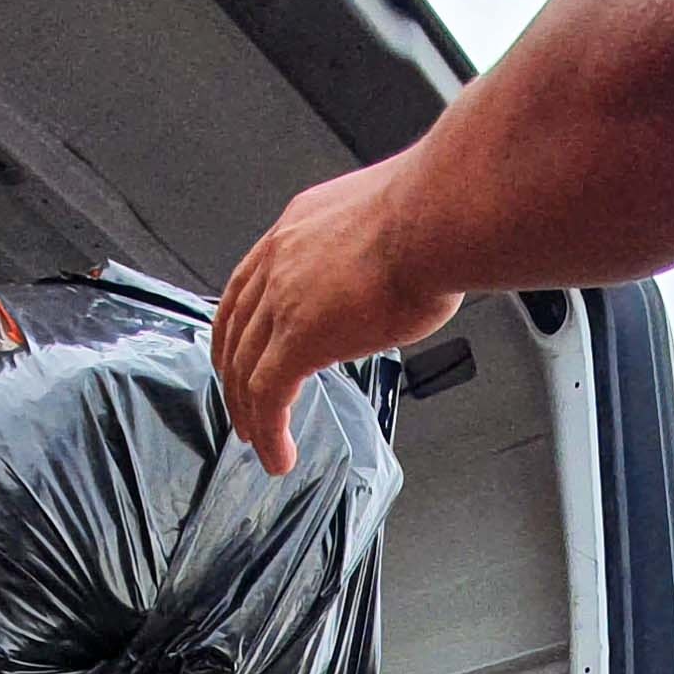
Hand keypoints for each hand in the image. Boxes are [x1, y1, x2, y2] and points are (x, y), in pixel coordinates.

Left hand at [214, 156, 462, 474]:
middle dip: (234, 379)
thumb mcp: (385, 227)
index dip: (237, 330)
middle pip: (235, 332)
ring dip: (250, 416)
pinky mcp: (299, 338)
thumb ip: (370, 256)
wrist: (439, 217)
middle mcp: (281, 259)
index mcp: (297, 228)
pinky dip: (268, 433)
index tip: (238, 355)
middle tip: (243, 412)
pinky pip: (268, 397)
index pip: (246, 285)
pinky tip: (278, 456)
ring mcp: (284, 299)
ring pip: (245, 370)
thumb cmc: (435, 218)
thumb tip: (392, 278)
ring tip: (260, 445)